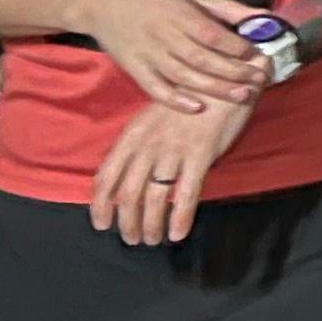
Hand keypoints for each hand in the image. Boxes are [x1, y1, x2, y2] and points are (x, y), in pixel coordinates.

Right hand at [76, 0, 266, 112]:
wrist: (102, 3)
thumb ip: (224, 7)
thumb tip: (259, 16)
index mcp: (178, 13)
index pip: (212, 34)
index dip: (237, 47)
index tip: (258, 55)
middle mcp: (163, 34)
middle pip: (202, 58)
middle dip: (234, 71)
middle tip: (259, 79)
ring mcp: (147, 54)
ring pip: (183, 76)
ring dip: (214, 89)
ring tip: (241, 95)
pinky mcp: (134, 69)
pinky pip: (155, 88)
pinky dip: (175, 100)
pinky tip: (197, 108)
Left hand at [91, 95, 256, 244]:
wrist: (220, 80)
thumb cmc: (187, 100)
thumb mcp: (152, 119)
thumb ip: (141, 146)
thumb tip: (131, 176)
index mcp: (132, 136)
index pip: (106, 176)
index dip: (100, 205)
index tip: (102, 224)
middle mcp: (147, 145)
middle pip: (128, 193)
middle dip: (127, 222)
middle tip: (132, 239)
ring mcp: (173, 150)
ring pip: (154, 198)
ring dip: (151, 225)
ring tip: (152, 240)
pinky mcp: (200, 155)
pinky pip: (186, 194)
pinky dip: (181, 217)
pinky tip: (178, 233)